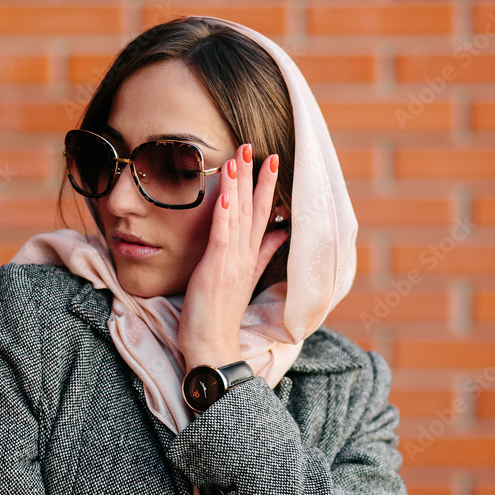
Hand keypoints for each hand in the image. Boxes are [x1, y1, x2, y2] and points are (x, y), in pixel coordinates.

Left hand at [178, 144, 289, 369]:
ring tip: (240, 158)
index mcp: (250, 257)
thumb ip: (263, 254)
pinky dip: (224, 214)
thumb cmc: (220, 316)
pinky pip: (222, 236)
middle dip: (256, 177)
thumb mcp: (244, 279)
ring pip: (238, 216)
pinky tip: (225, 194)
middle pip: (253, 210)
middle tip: (258, 147)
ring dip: (239, 186)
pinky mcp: (216, 269)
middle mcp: (245, 256)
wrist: (213, 348)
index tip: (270, 160)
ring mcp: (232, 262)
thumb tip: (280, 233)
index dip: (265, 187)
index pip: (261, 215)